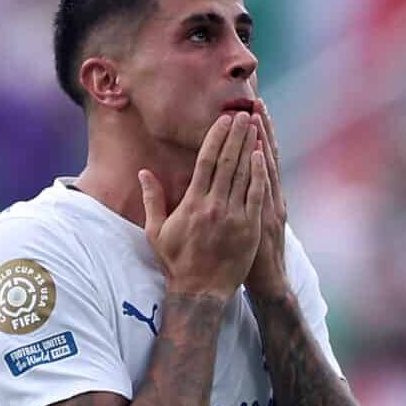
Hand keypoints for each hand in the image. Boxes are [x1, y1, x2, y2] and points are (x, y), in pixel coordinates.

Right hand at [139, 113, 267, 298]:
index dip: (216, 137)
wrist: (201, 291)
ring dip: (250, 147)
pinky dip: (259, 173)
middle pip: (228, 162)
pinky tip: (261, 156)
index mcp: (192, 203)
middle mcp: (214, 206)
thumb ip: (152, 200)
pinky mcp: (250, 228)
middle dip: (237, 135)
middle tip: (244, 114)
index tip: (224, 120)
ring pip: (244, 174)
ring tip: (255, 127)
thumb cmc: (176, 262)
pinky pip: (256, 194)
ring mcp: (234, 216)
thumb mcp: (156, 231)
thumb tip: (143, 173)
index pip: (206, 161)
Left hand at [244, 99, 288, 298]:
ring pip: (267, 168)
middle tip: (255, 101)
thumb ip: (245, 201)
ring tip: (257, 115)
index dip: (258, 134)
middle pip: (266, 156)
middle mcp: (271, 196)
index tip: (252, 110)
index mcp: (264, 197)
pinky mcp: (265, 220)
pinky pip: (264, 191)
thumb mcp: (252, 224)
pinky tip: (261, 152)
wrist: (267, 283)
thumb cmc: (253, 255)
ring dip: (263, 141)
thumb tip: (236, 182)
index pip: (261, 158)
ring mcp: (270, 206)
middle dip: (260, 129)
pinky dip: (265, 172)